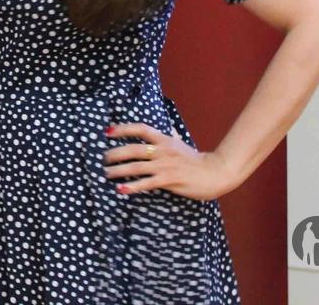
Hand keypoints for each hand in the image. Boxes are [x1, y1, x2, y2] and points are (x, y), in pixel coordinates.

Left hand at [102, 123, 239, 200]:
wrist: (215, 172)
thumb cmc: (197, 161)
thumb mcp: (181, 145)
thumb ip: (171, 138)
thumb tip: (169, 129)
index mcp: (165, 140)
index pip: (141, 129)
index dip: (123, 128)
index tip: (108, 131)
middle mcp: (163, 150)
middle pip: (133, 148)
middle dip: (115, 153)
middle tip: (103, 159)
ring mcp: (165, 165)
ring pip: (136, 166)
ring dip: (119, 170)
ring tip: (107, 174)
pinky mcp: (169, 179)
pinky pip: (146, 183)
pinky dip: (132, 186)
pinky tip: (121, 190)